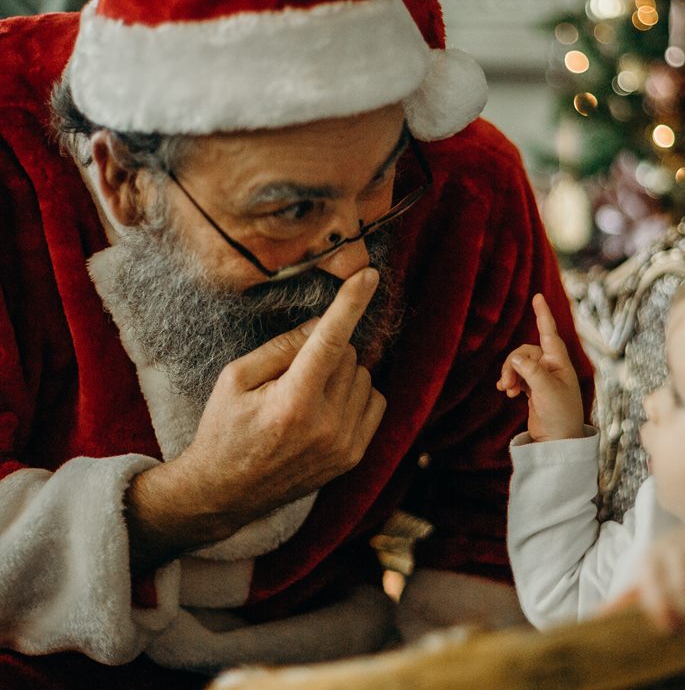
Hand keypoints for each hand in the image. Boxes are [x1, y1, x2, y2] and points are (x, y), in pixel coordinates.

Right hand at [126, 267, 386, 568]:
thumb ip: (282, 346)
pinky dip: (356, 393)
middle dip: (325, 350)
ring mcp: (344, 445)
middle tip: (291, 374)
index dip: (350, 303)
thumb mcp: (236, 377)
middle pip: (348, 354)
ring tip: (305, 395)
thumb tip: (323, 324)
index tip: (368, 275)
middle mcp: (325, 425)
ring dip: (342, 373)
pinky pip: (376, 401)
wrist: (225, 493)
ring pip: (364, 375)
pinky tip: (326, 406)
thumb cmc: (224, 428)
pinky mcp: (354, 457)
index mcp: (292, 402)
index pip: (330, 341)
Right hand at [496, 293, 583, 440]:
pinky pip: (517, 375)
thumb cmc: (560, 415)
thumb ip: (531, 371)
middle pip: (525, 351)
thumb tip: (515, 358)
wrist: (558, 441)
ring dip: (510, 374)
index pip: (549, 333)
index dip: (543, 314)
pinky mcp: (534, 388)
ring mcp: (542, 377)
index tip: (537, 296)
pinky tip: (507, 392)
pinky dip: (511, 381)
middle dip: (512, 364)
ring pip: (518, 363)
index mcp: (560, 362)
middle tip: (507, 384)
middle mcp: (551, 366)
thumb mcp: (546, 391)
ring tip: (507, 391)